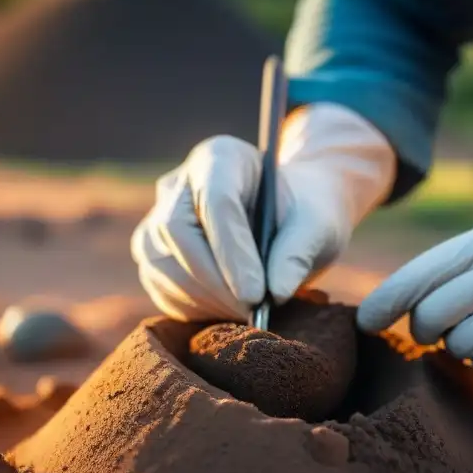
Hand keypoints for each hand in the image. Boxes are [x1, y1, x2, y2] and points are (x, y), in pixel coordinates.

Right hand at [131, 103, 395, 321]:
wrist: (287, 220)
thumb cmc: (304, 215)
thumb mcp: (318, 225)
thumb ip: (299, 251)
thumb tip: (276, 292)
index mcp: (222, 157)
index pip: (215, 199)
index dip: (231, 250)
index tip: (255, 293)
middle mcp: (181, 183)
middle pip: (176, 231)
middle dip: (213, 280)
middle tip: (250, 311)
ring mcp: (159, 216)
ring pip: (159, 260)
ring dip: (201, 298)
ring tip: (244, 314)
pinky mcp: (154, 251)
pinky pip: (157, 283)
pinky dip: (190, 307)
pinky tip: (225, 313)